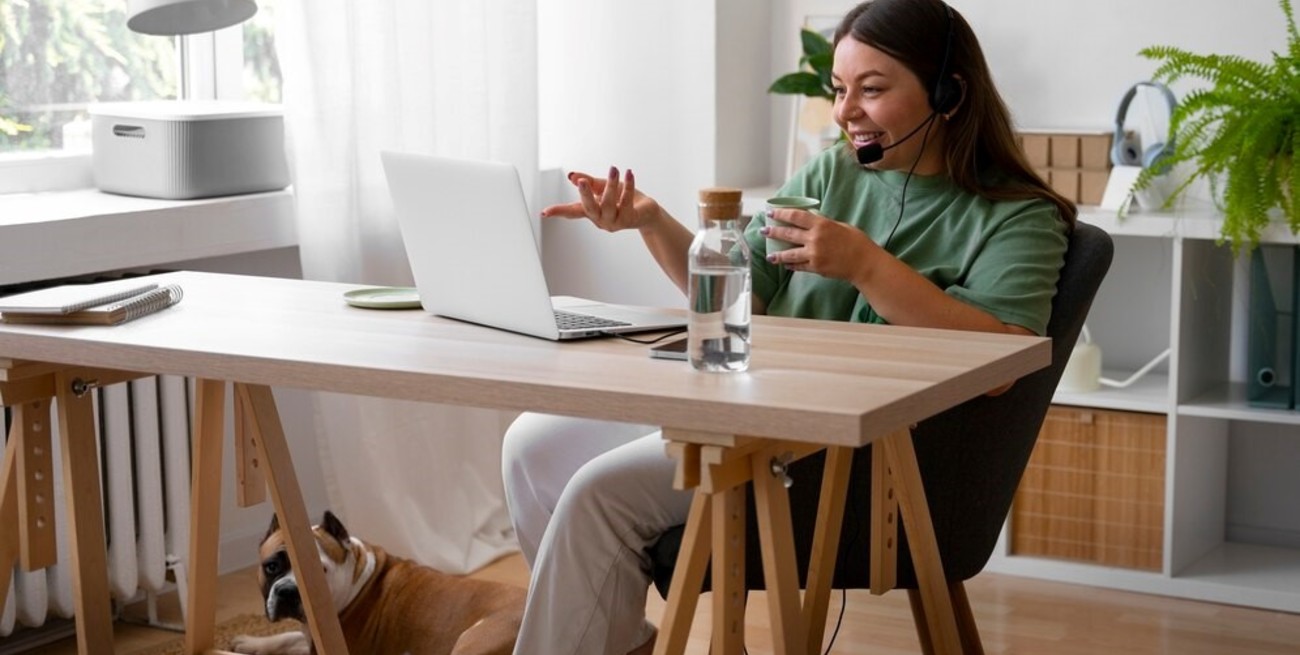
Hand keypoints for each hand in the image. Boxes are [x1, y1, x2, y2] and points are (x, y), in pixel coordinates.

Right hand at [540, 166, 663, 232]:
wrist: (647, 211)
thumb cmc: (623, 198)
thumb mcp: (603, 187)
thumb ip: (589, 181)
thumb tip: (571, 176)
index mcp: (592, 212)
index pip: (573, 212)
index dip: (559, 212)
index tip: (544, 213)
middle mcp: (601, 220)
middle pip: (589, 208)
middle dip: (585, 194)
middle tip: (581, 181)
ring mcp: (615, 222)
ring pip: (609, 203)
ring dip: (611, 185)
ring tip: (613, 169)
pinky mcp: (629, 220)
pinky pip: (626, 201)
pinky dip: (628, 186)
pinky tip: (629, 174)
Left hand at [761, 209, 876, 281]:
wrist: (864, 262)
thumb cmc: (856, 241)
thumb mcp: (840, 226)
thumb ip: (823, 224)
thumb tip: (811, 221)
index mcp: (821, 224)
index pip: (795, 216)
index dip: (781, 214)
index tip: (770, 213)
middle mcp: (815, 238)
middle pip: (788, 234)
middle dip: (773, 232)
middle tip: (763, 230)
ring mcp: (814, 254)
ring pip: (789, 253)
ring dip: (777, 254)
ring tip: (769, 255)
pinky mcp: (816, 267)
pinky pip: (799, 266)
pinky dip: (791, 265)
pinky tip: (785, 264)